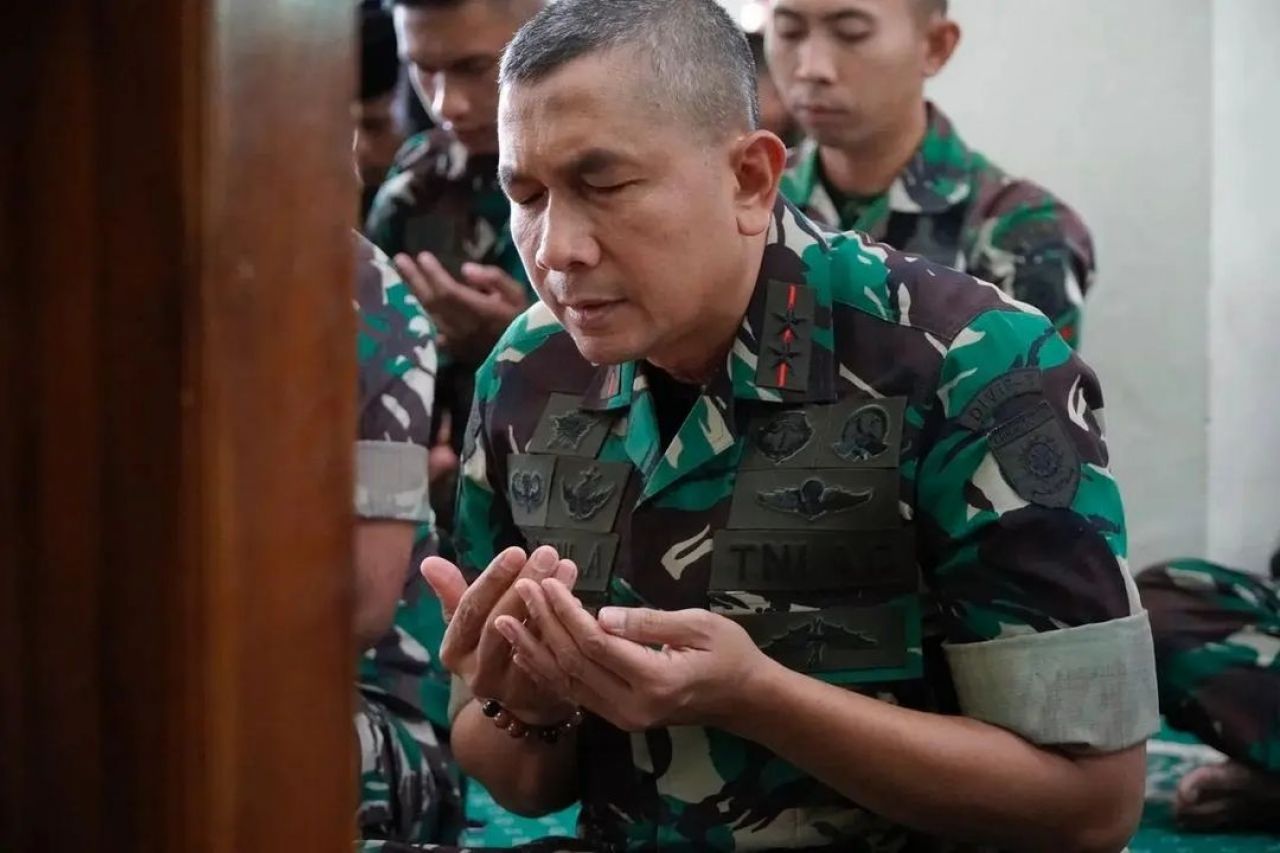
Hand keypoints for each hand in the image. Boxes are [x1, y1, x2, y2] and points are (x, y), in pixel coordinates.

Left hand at [394, 253, 528, 362]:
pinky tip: (408, 301)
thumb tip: (465, 269)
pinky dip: (419, 313)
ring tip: (401, 275)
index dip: (434, 274)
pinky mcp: (451, 349)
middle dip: (414, 279)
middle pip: (432, 302)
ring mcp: (455, 340)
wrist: (523, 358)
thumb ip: (494, 279)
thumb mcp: (517, 295)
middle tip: (399, 259)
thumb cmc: (521, 320)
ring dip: (413, 294)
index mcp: (482, 312)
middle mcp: (464, 327)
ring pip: (428, 314)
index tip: (422, 256)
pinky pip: (430, 328)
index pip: (449, 291)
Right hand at [422, 546, 578, 724]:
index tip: (515, 551)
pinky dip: (563, 624)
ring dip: (549, 600)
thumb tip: (429, 562)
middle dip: (524, 584)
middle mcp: (475, 672)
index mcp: (454, 651)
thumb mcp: (470, 623)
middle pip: (499, 623)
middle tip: (547, 554)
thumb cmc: (492, 646)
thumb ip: (453, 592)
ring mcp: (508, 686)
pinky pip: (551, 654)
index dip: (493, 579)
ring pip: (529, 638)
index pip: (470, 609)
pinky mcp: (537, 692)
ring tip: (565, 568)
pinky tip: (576, 598)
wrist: (521, 700)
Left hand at [494, 578, 769, 730]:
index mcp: (655, 681)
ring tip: (505, 621)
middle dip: (544, 625)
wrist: (746, 700)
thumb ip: (649, 623)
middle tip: (521, 589)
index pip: (596, 644)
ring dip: (534, 650)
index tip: (546, 582)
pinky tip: (527, 650)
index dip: (567, 613)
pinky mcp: (618, 718)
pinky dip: (547, 671)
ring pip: (567, 683)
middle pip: (574, 664)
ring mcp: (623, 717)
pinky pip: (574, 694)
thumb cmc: (730, 654)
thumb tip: (601, 614)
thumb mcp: (700, 626)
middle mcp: (632, 706)